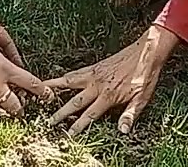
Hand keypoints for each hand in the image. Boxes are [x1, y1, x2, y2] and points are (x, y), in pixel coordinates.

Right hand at [44, 25, 179, 133]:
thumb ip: (130, 114)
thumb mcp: (142, 98)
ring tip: (42, 92)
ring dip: (56, 89)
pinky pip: (76, 72)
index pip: (89, 115)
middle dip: (61, 113)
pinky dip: (65, 76)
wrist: (146, 53)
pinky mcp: (95, 66)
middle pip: (75, 101)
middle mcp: (97, 85)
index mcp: (108, 96)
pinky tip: (59, 79)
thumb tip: (122, 130)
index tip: (68, 134)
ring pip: (70, 82)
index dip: (78, 126)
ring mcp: (94, 74)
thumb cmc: (145, 76)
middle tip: (49, 121)